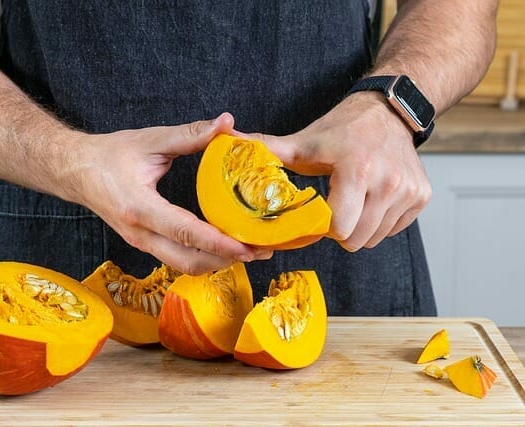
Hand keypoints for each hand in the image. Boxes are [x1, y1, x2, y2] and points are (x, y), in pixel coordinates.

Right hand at [64, 113, 271, 274]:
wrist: (74, 171)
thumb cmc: (108, 155)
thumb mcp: (149, 140)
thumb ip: (190, 134)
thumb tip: (226, 123)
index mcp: (140, 208)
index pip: (185, 232)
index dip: (219, 242)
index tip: (247, 244)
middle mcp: (140, 233)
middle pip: (189, 261)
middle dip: (227, 261)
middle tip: (259, 250)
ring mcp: (141, 243)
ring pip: (184, 266)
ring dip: (217, 263)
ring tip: (247, 250)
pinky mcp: (144, 244)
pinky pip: (177, 259)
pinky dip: (203, 258)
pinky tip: (223, 247)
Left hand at [252, 93, 431, 250]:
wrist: (389, 111)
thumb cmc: (342, 130)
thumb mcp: (304, 142)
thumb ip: (266, 149)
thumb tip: (227, 142)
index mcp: (357, 169)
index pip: (338, 228)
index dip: (322, 226)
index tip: (318, 210)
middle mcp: (389, 181)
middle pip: (356, 239)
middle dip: (340, 231)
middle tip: (334, 206)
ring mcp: (409, 190)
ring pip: (375, 238)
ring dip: (359, 227)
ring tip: (352, 199)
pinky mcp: (422, 196)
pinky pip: (394, 230)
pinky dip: (379, 221)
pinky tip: (371, 198)